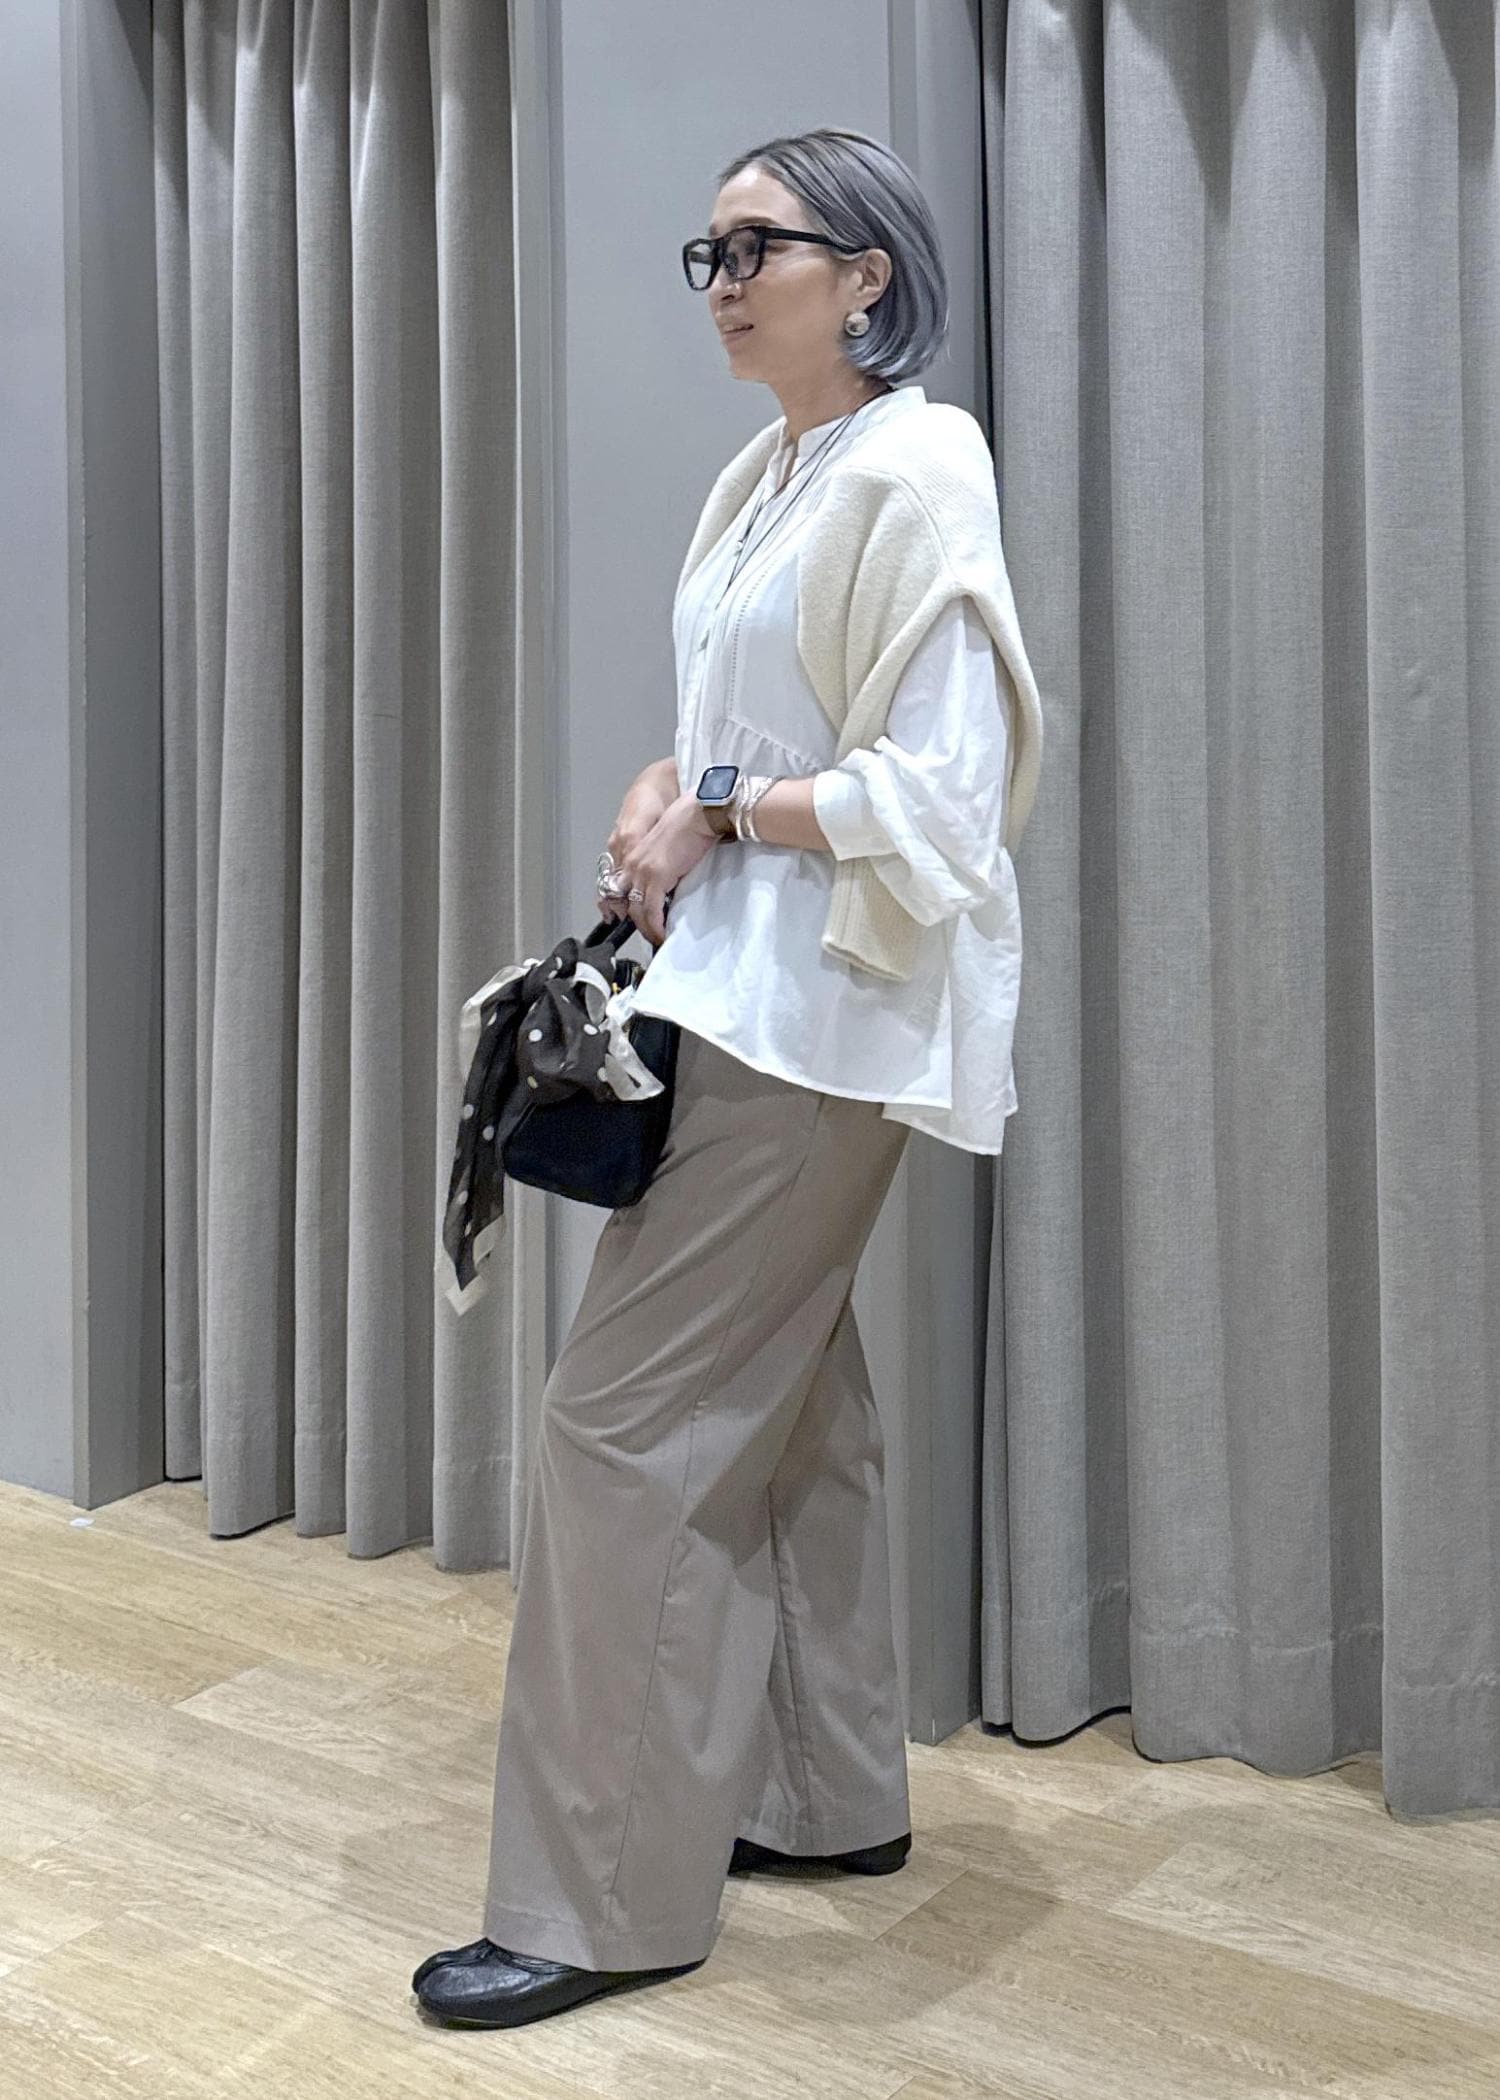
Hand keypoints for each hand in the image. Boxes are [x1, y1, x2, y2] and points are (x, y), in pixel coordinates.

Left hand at [598, 792, 718, 948]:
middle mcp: (633, 863)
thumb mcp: (668, 848)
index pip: (621, 888)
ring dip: (647, 929)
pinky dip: (656, 926)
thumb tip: (668, 885)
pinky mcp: (656, 877)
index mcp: (634, 855)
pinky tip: (663, 934)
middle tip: (650, 935)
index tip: (638, 921)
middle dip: (638, 924)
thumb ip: (662, 866)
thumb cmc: (689, 825)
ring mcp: (642, 871)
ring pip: (637, 911)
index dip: (627, 908)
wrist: (698, 814)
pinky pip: (652, 911)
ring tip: (658, 939)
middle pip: (626, 903)